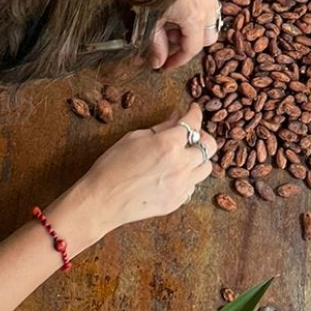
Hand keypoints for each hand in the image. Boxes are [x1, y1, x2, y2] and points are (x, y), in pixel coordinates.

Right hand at [76, 103, 217, 236]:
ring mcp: (181, 186)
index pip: (193, 123)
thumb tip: (177, 115)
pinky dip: (188, 177)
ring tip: (184, 155)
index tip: (193, 109)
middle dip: (202, 135)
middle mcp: (180, 165)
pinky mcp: (177, 201)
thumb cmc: (112, 167)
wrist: (101, 201)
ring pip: (206, 168)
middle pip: (209, 145)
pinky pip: (192, 186)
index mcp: (168, 145)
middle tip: (191, 134)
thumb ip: (162, 126)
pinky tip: (174, 174)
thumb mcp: (134, 138)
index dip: (195, 112)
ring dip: (198, 158)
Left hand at [146, 0, 219, 71]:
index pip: (193, 48)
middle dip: (190, 42)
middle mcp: (208, 2)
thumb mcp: (148, 19)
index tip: (165, 65)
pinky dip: (196, 7)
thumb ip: (155, 43)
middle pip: (209, 35)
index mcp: (195, 16)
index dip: (178, 60)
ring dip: (194, 25)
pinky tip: (177, 2)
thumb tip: (158, 62)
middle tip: (168, 40)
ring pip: (211, 16)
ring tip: (171, 20)